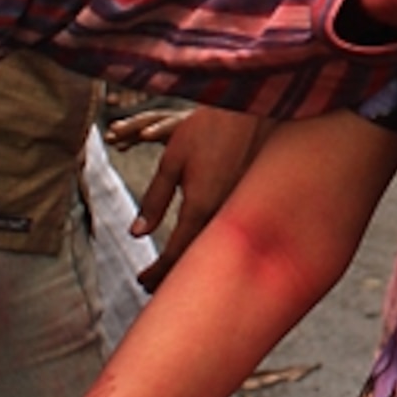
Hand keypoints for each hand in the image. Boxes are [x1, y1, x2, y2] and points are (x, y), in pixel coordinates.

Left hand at [111, 106, 270, 287]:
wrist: (260, 111)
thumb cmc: (212, 129)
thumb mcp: (173, 160)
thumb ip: (154, 199)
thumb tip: (137, 233)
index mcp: (200, 207)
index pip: (174, 255)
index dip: (156, 273)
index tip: (141, 281)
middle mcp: (223, 216)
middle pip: (195, 261)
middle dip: (171, 277)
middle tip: (151, 286)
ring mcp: (240, 212)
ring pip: (212, 250)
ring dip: (189, 263)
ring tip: (170, 270)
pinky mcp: (251, 204)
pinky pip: (226, 235)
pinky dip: (207, 246)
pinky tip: (198, 245)